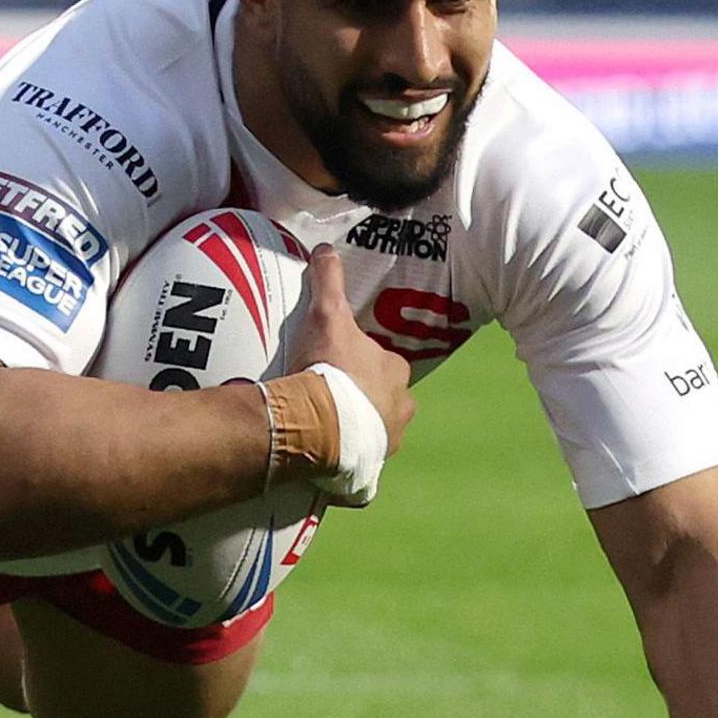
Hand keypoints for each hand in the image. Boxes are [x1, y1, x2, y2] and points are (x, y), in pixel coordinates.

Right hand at [285, 245, 414, 455]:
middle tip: (331, 396)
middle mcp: (401, 407)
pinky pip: (361, 464)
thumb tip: (325, 249)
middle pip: (385, 399)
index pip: (384, 363)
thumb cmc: (327, 367)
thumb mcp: (326, 315)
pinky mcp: (370, 467)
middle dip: (365, 398)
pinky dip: (348, 461)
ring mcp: (387, 440)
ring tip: (326, 426)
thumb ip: (328, 281)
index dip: (362, 362)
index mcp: (395, 371)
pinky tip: (326, 456)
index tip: (339, 364)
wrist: (317, 423)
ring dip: (358, 429)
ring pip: (376, 431)